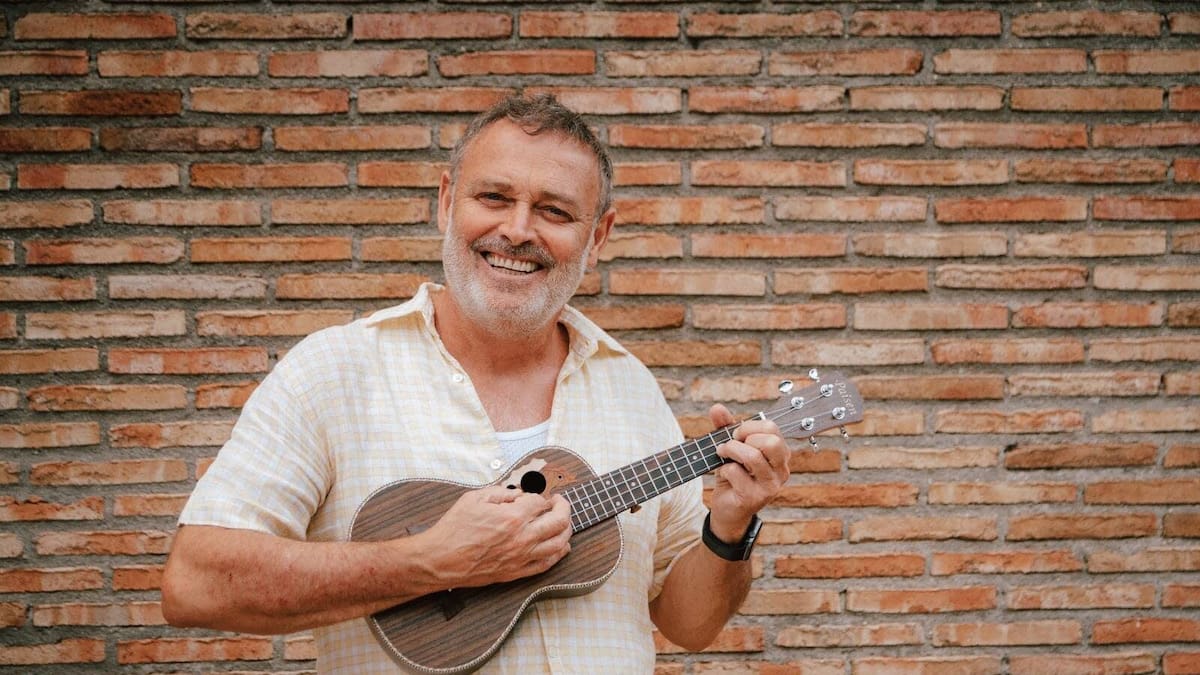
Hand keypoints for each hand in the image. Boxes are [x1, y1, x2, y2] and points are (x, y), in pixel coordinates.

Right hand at [422, 486, 571, 587]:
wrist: (440, 559)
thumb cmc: (454, 529)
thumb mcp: (475, 498)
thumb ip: (502, 493)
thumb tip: (520, 494)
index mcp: (512, 517)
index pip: (539, 502)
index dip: (539, 496)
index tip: (534, 496)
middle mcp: (522, 538)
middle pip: (558, 521)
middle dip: (563, 507)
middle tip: (559, 502)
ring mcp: (521, 557)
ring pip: (559, 544)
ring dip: (567, 530)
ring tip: (564, 522)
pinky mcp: (516, 572)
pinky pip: (546, 564)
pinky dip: (558, 554)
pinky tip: (561, 547)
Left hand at [707, 404, 788, 543]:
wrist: (728, 509)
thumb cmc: (734, 475)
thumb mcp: (732, 448)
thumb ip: (725, 426)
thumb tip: (716, 408)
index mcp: (780, 455)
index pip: (772, 428)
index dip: (748, 427)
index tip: (735, 435)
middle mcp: (781, 470)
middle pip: (771, 441)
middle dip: (744, 437)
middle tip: (731, 444)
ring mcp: (770, 486)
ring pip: (753, 456)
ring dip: (731, 451)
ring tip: (722, 454)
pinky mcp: (754, 498)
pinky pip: (736, 473)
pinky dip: (724, 469)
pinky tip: (724, 475)